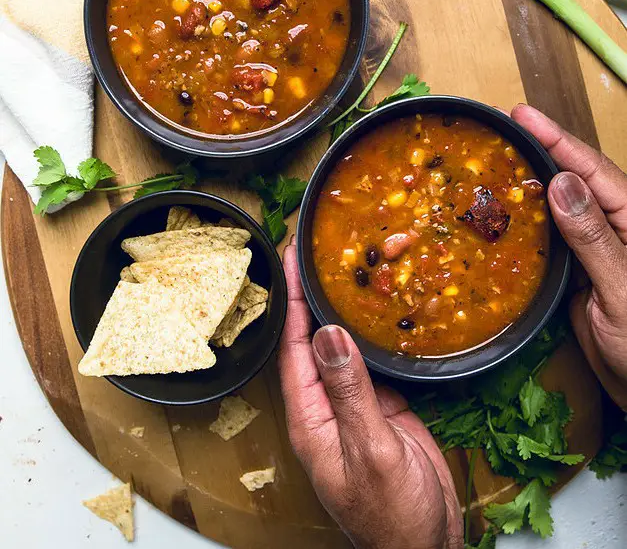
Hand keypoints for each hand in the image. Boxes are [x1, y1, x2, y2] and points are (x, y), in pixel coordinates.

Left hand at [279, 242, 462, 548]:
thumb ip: (351, 393)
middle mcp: (326, 406)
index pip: (292, 345)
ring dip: (342, 308)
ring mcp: (354, 405)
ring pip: (342, 346)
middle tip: (317, 251)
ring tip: (349, 267)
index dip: (291, 299)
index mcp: (310, 417)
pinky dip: (373, 331)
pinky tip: (381, 308)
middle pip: (312, 339)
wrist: (425, 548)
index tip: (292, 258)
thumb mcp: (371, 452)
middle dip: (312, 294)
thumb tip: (329, 334)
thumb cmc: (392, 517)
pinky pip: (371, 360)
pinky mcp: (381, 407)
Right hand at [513, 104, 626, 409]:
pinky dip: (526, 223)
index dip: (556, 139)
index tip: (522, 115)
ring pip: (560, 206)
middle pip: (576, 179)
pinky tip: (503, 214)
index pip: (593, 171)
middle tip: (501, 128)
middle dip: (541, 150)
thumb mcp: (623, 291)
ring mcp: (595, 250)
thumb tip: (562, 183)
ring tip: (496, 160)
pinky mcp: (578, 273)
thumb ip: (594, 238)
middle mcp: (616, 228)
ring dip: (530, 183)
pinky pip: (550, 238)